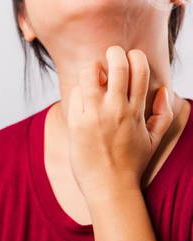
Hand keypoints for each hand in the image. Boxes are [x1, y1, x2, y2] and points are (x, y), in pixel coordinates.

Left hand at [67, 46, 173, 201]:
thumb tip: (165, 90)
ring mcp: (94, 115)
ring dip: (92, 68)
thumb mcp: (154, 140)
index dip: (134, 56)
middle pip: (116, 64)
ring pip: (90, 74)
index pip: (139, 70)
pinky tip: (82, 98)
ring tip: (94, 76)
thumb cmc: (131, 164)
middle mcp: (116, 109)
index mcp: (136, 111)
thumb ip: (163, 114)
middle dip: (113, 52)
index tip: (130, 58)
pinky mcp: (76, 123)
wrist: (109, 187)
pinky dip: (78, 90)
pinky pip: (75, 94)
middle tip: (110, 56)